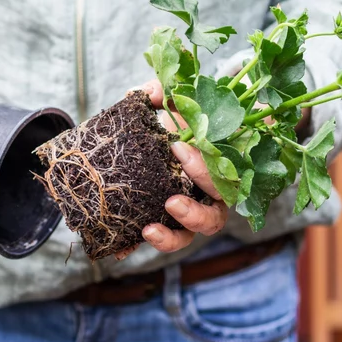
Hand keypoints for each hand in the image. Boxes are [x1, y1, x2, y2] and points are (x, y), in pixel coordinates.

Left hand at [119, 80, 228, 257]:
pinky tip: (118, 249)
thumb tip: (153, 92)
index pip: (223, 179)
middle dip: (193, 213)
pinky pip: (152, 237)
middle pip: (212, 218)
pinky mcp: (162, 220)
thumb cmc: (184, 118)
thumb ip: (171, 92)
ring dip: (170, 238)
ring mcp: (186, 213)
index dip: (204, 170)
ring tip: (149, 230)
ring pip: (187, 235)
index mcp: (219, 170)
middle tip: (171, 201)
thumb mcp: (180, 101)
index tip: (178, 149)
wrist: (166, 129)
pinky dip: (134, 245)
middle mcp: (208, 198)